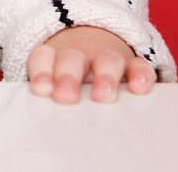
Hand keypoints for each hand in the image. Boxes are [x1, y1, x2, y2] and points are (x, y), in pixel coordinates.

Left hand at [28, 25, 156, 103]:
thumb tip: (37, 121)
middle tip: (66, 97)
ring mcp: (107, 60)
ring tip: (102, 97)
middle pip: (72, 59)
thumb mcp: (53, 89)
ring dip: (104, 77)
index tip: (42, 89)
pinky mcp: (134, 66)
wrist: (93, 56)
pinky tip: (138, 88)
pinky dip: (139, 75)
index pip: (43, 57)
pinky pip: (139, 65)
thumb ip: (47, 98)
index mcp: (54, 60)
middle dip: (68, 77)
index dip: (41, 71)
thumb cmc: (68, 84)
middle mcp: (80, 57)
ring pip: (106, 60)